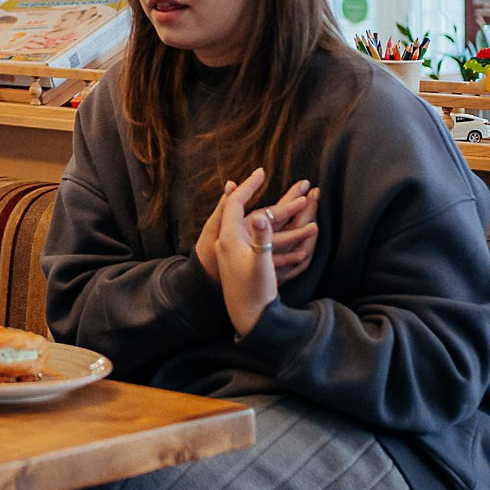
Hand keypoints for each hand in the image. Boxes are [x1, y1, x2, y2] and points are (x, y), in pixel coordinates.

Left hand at [195, 170, 316, 286]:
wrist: (249, 319)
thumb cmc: (256, 292)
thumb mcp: (260, 263)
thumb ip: (261, 237)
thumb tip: (259, 214)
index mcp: (229, 238)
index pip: (236, 203)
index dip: (248, 185)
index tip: (261, 171)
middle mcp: (227, 242)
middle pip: (240, 208)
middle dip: (255, 191)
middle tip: (263, 175)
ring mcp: (231, 251)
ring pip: (243, 220)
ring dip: (257, 205)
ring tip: (263, 193)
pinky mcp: (236, 259)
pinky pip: (245, 232)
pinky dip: (256, 221)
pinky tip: (261, 219)